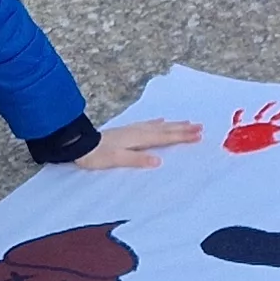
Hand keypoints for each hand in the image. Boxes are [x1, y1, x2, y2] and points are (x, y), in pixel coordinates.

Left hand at [72, 119, 203, 170]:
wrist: (79, 144)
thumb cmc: (97, 155)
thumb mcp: (117, 160)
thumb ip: (137, 159)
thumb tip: (158, 160)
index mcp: (139, 139)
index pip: (165, 137)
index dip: (182, 136)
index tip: (198, 135)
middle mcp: (138, 131)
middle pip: (165, 129)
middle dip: (183, 128)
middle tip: (200, 126)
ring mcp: (132, 129)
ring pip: (159, 125)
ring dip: (173, 124)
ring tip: (187, 122)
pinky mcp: (126, 130)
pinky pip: (147, 124)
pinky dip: (157, 122)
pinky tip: (160, 120)